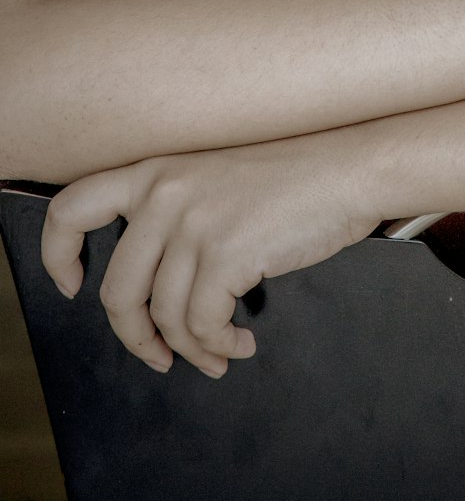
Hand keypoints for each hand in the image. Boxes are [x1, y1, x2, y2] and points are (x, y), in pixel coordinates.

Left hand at [40, 132, 380, 376]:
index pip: (72, 206)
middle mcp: (164, 192)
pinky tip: (241, 338)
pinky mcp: (225, 254)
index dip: (60, 255)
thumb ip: (175, 207)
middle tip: (159, 353)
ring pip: (162, 316)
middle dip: (136, 336)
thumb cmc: (295, 174)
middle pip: (116, 290)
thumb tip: (153, 278)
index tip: (75, 284)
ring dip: (189, 349)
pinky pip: (202, 324)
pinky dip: (218, 343)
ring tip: (217, 351)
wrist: (350, 167)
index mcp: (156, 169)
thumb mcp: (216, 173)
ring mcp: (193, 223)